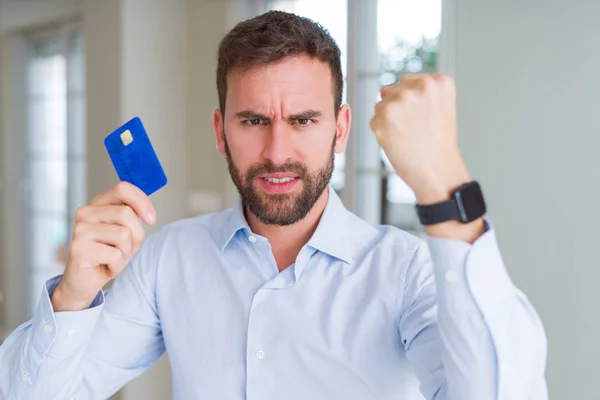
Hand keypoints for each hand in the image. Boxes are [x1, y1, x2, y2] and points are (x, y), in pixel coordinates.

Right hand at [52, 182, 155, 310]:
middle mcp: (85, 213)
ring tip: (113, 257)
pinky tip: (105, 266)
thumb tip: (148, 213)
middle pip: (126, 213)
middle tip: (126, 249)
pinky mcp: (79, 248)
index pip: (122, 188)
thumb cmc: (106, 254)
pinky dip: (118, 265)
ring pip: (124, 234)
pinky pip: (115, 254)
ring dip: (126, 252)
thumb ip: (132, 217)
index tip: (151, 219)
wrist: (83, 281)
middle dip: (137, 235)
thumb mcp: (124, 232)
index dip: (142, 201)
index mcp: (97, 205)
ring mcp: (80, 230)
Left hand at [370, 74, 484, 241]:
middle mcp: (420, 86)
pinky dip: (381, 133)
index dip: (414, 104)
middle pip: (394, 91)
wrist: (437, 171)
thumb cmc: (437, 144)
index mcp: (439, 82)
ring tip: (408, 136)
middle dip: (400, 110)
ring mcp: (401, 100)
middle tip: (416, 130)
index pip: (410, 82)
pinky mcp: (384, 116)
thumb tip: (383, 91)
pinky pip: (373, 121)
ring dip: (389, 120)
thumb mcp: (440, 108)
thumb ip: (417, 92)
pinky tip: (398, 142)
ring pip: (381, 105)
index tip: (424, 119)